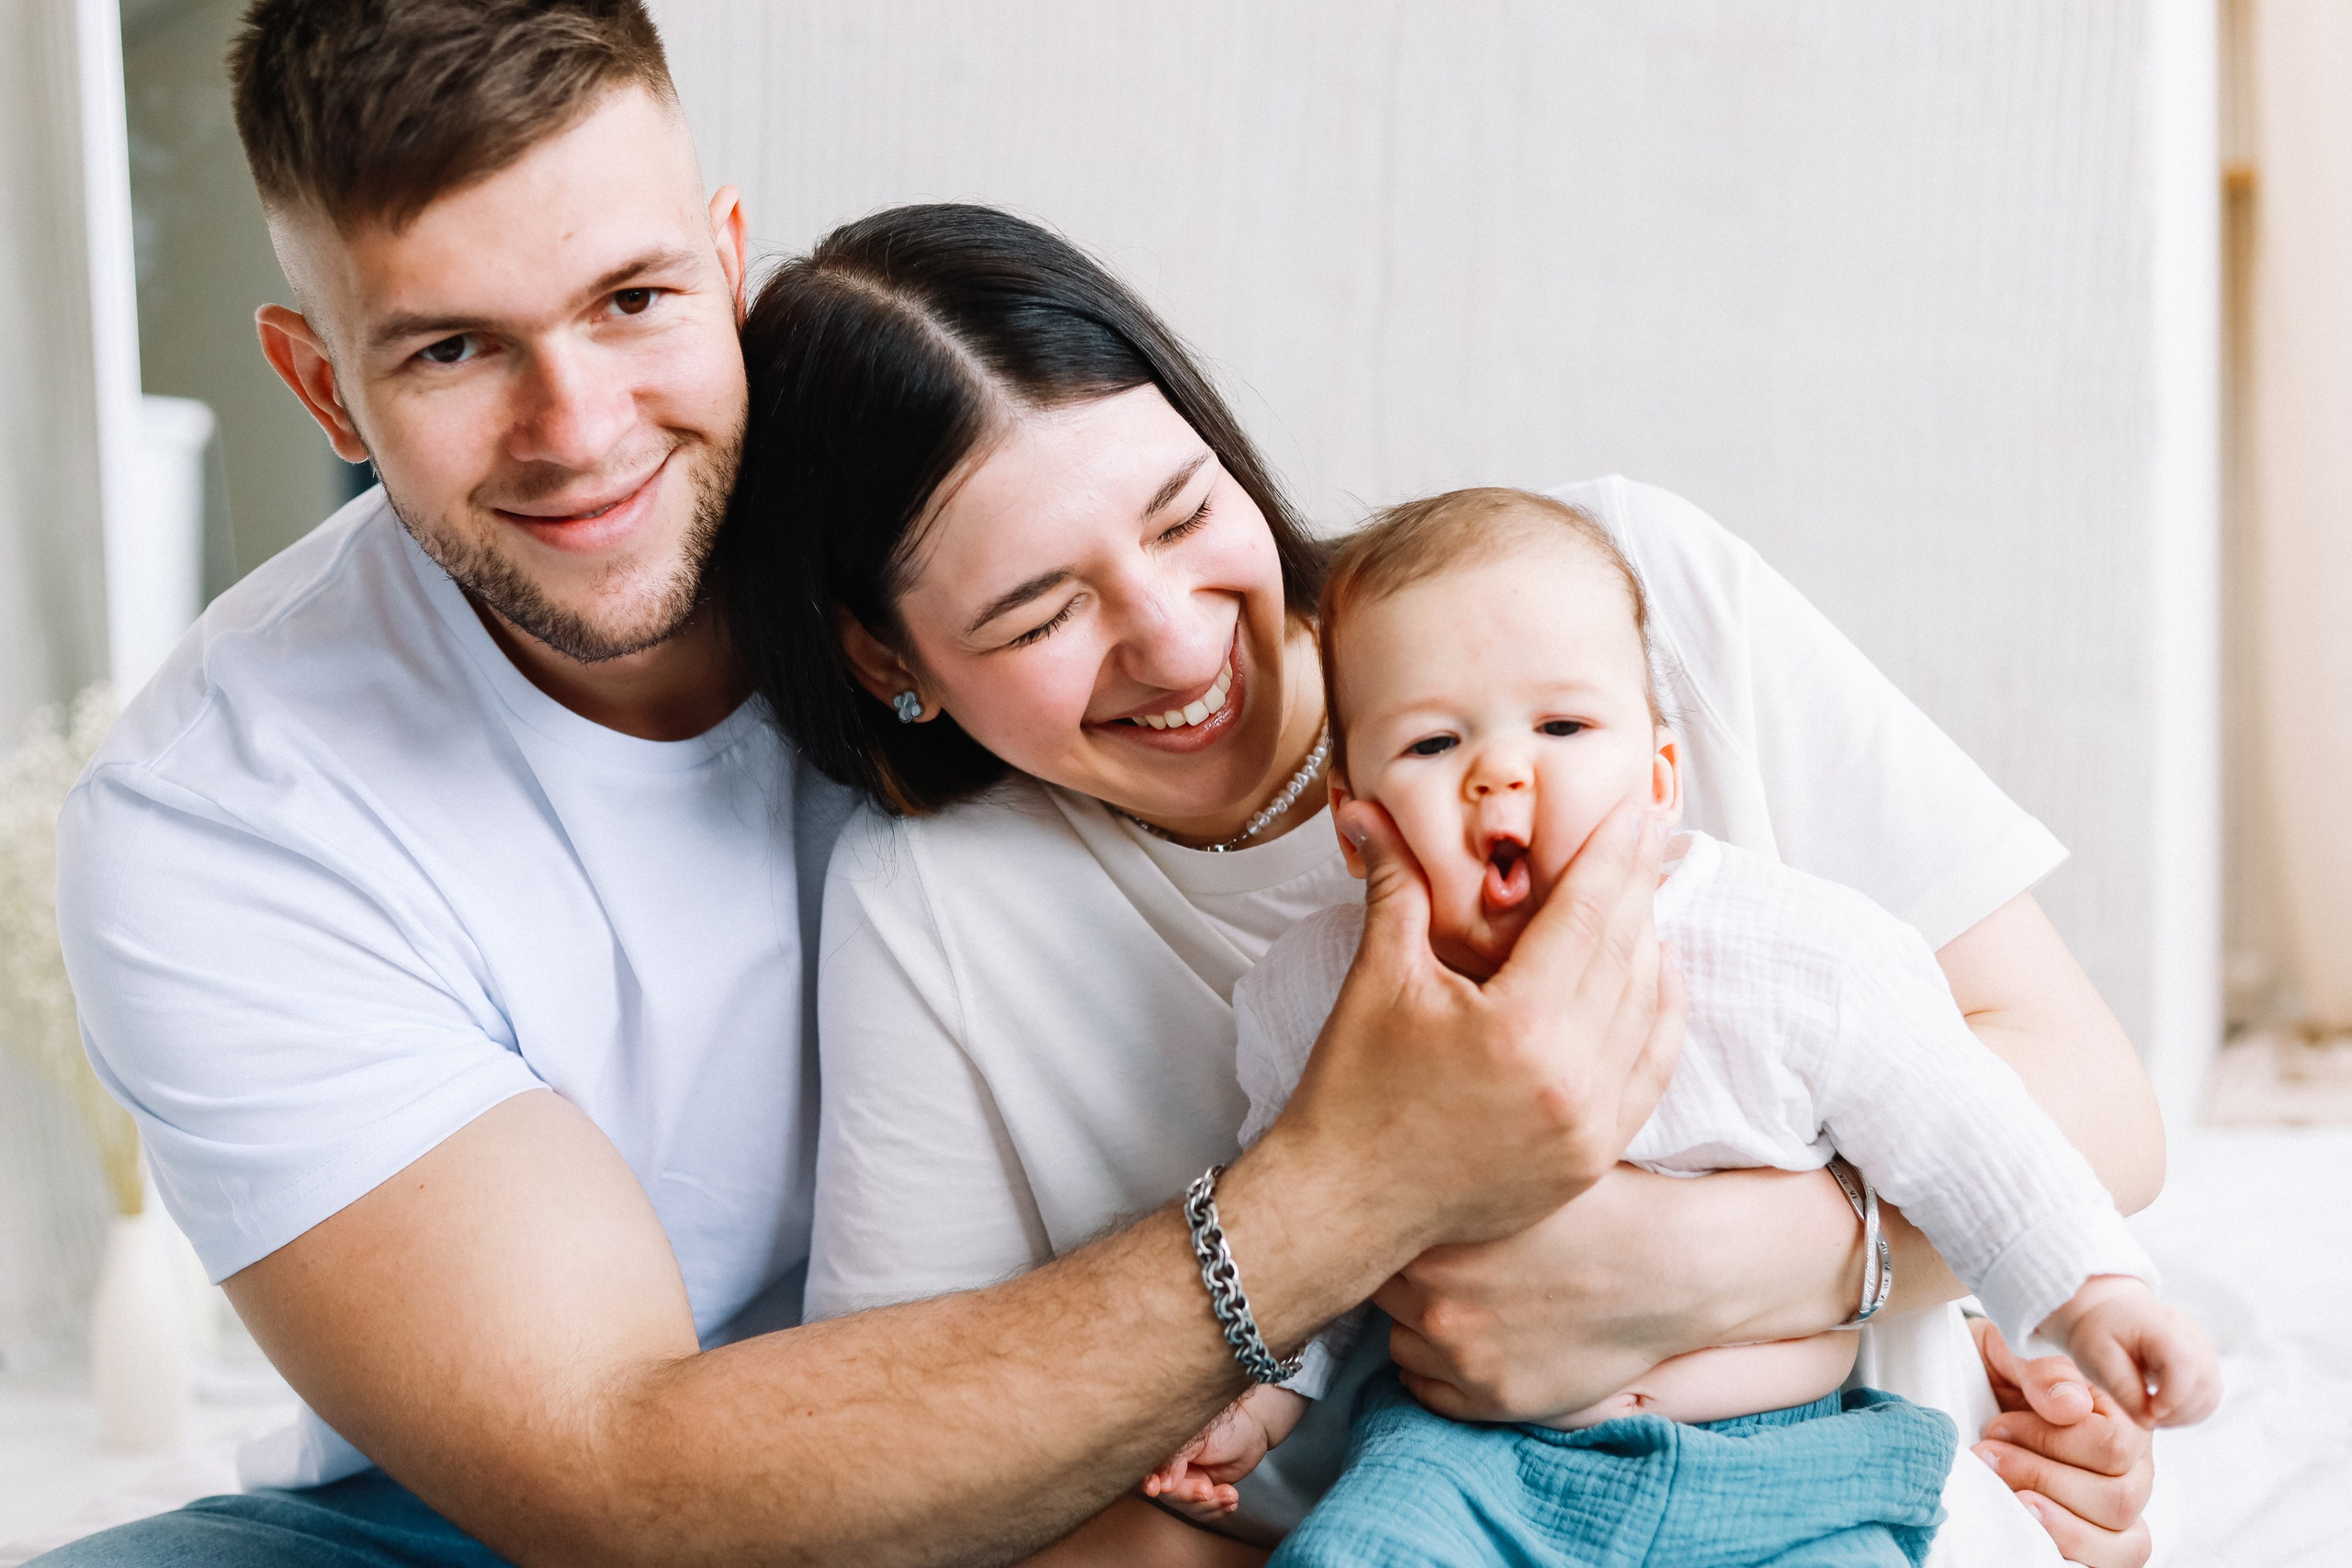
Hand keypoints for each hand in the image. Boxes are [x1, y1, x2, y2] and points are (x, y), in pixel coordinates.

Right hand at [1142, 1387, 1307, 1521]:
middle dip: (1190, 1496)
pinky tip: (1231, 1500)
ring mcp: (1187, 1481)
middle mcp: (1171, 1466)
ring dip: (1210, 1505)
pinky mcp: (1203, 1492)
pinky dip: (1217, 1510)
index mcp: (1164, 1448)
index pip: (1148, 1470)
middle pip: (1168, 1494)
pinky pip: (1203, 1511)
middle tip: (1208, 1491)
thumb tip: (1160, 1485)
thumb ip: (1174, 1459)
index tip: (1154, 1488)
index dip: (1148, 1481)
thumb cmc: (1224, 1427)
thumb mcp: (1196, 1439)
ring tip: (1231, 1495)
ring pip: (1187, 1506)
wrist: (1253, 1431)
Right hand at [1268, 795, 1683, 1260]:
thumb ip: (1394, 886)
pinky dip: (1658, 1019)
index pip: (1586, 917)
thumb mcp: (1378, 978)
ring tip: (1643, 899)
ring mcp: (1590, 1126)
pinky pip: (1649, 1073)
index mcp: (1520, 1026)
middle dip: (1637, 891)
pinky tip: (1654, 980)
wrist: (1346, 1203)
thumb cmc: (1353, 1091)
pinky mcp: (1593, 1159)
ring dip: (1650, 949)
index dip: (1612, 858)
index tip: (1634, 812)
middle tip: (1644, 839)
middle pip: (1626, 958)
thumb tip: (1369, 811)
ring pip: (1648, 1013)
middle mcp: (1571, 1078)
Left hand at [1376, 1163, 1860, 1421]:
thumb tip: (1395, 1138)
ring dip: (1418, 1323)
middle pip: (1381, 1288)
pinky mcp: (1493, 1399)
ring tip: (1464, 1299)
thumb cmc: (1601, 1202)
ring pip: (1399, 1341)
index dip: (1395, 1223)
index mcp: (1437, 1232)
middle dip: (1404, 1272)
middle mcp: (1437, 1297)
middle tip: (1442, 1259)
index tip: (1413, 1219)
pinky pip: (1426, 1391)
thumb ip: (1454, 1163)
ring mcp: (1463, 1354)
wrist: (1671, 1266)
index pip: (1373, 1230)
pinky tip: (1472, 1339)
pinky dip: (1439, 1369)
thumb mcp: (1521, 1165)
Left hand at [1967, 1315, 2156, 1567]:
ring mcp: (2119, 1507)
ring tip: (2006, 1496)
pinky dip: (2067, 1551)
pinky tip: (2027, 1529)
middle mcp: (2133, 1466)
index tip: (1998, 1426)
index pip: (2113, 1445)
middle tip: (1987, 1456)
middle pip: (2119, 1498)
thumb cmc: (2004, 1367)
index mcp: (2123, 1416)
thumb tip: (2071, 1405)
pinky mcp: (2100, 1537)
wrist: (1981, 1384)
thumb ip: (2045, 1370)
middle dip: (2042, 1479)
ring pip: (2122, 1543)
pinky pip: (2107, 1563)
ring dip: (2054, 1523)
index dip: (2050, 1440)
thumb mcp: (2016, 1349)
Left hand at [2041, 1276, 2221, 1428]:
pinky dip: (2190, 1410)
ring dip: (2185, 1415)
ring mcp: (2201, 1347)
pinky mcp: (2203, 1361)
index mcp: (2160, 1324)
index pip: (2184, 1362)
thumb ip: (2122, 1388)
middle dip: (2177, 1411)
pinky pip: (2208, 1395)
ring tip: (2151, 1412)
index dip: (2173, 1396)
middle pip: (2203, 1383)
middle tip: (2145, 1415)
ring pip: (2211, 1394)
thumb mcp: (2097, 1357)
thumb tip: (2149, 1422)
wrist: (2106, 1312)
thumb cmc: (2099, 1332)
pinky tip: (2162, 1408)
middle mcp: (2189, 1333)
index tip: (2149, 1412)